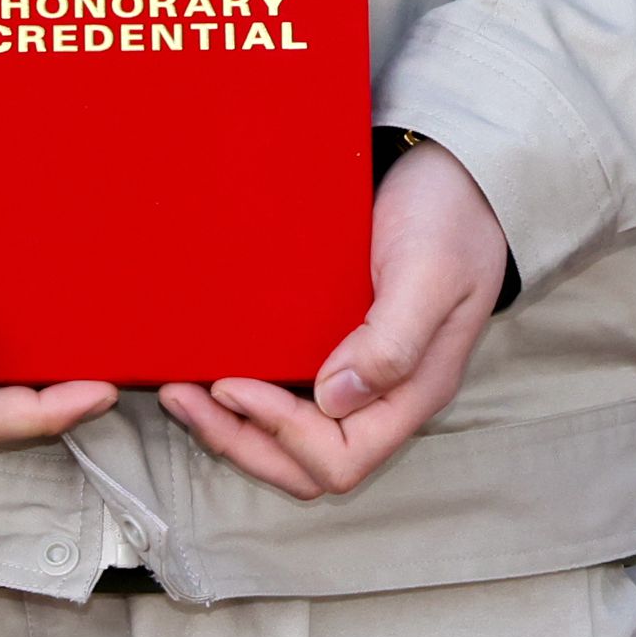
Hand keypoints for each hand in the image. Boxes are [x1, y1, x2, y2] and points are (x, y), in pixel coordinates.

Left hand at [161, 139, 508, 500]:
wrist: (458, 171)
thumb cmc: (451, 215)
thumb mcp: (430, 271)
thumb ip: (393, 339)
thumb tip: (333, 397)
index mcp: (413, 391)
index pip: (342, 458)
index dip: (282, 433)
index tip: (232, 383)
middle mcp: (384, 397)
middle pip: (307, 465)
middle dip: (240, 442)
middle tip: (181, 396)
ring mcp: (358, 376)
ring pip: (290, 441)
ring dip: (231, 427)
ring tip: (177, 389)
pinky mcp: (333, 346)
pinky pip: (286, 395)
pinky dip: (242, 395)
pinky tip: (206, 365)